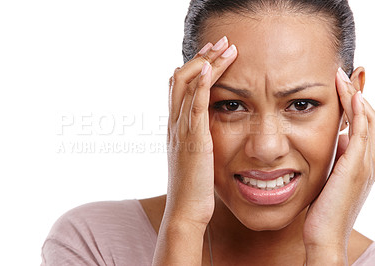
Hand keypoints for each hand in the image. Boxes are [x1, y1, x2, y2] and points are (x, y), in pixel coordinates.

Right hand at [165, 36, 237, 228]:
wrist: (185, 211)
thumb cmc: (193, 188)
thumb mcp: (192, 158)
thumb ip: (196, 140)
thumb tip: (206, 131)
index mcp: (175, 127)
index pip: (179, 87)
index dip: (195, 67)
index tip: (212, 54)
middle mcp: (174, 124)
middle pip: (181, 78)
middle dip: (201, 57)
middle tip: (220, 42)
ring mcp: (182, 130)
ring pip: (189, 86)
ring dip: (207, 63)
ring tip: (225, 46)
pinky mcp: (194, 140)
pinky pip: (195, 105)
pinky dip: (203, 84)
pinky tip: (212, 68)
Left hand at [303, 68, 373, 262]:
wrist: (325, 236)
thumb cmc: (323, 211)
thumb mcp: (329, 180)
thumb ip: (336, 160)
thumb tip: (337, 141)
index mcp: (358, 163)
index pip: (360, 125)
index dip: (353, 104)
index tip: (341, 86)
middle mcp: (366, 160)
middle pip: (367, 118)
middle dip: (356, 94)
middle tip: (345, 73)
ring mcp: (364, 163)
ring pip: (367, 121)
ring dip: (356, 97)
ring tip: (345, 76)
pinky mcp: (356, 167)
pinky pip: (362, 133)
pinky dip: (358, 113)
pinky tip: (351, 96)